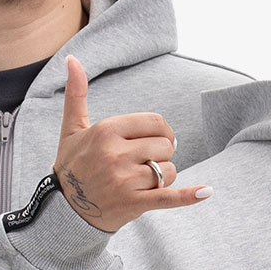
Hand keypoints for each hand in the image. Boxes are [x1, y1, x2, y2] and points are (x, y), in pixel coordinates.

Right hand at [54, 57, 210, 232]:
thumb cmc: (72, 166)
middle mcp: (116, 154)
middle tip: (146, 163)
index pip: (156, 123)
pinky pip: (168, 197)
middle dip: (161, 154)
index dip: (163, 132)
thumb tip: (72, 59)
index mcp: (106, 131)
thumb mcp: (71, 128)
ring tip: (143, 181)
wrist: (64, 210)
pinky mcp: (133, 204)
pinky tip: (206, 191)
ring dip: (162, 176)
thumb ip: (76, 94)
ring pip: (168, 171)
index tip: (158, 141)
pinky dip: (189, 196)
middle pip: (165, 146)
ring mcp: (125, 181)